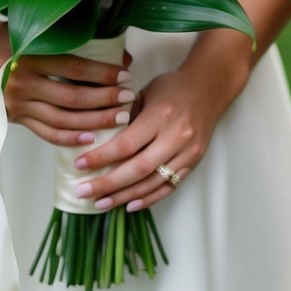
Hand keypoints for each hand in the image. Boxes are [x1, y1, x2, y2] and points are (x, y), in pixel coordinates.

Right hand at [0, 17, 135, 146]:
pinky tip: (91, 138)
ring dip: (94, 121)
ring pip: (62, 120)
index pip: (74, 68)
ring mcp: (16, 104)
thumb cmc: (13, 34)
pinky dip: (69, 138)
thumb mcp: (37, 27)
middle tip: (129, 98)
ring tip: (119, 118)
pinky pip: (46, 133)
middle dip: (105, 100)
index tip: (125, 75)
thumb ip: (75, 37)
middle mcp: (20, 82)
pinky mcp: (15, 118)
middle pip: (72, 97)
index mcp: (27, 55)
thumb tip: (120, 52)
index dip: (102, 73)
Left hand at [72, 58, 243, 211]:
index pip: (126, 144)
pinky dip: (149, 198)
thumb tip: (101, 140)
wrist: (211, 87)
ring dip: (124, 196)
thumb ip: (128, 116)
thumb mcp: (147, 92)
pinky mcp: (194, 162)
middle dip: (107, 184)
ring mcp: (187, 152)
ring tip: (100, 204)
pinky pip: (170, 186)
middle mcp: (176, 136)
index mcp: (160, 116)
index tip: (79, 165)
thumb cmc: (174, 86)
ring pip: (152, 182)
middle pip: (137, 168)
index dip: (101, 157)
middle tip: (83, 192)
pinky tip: (130, 204)